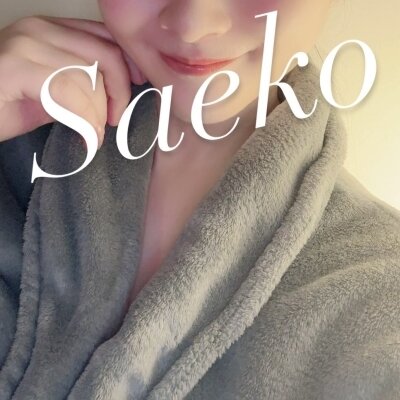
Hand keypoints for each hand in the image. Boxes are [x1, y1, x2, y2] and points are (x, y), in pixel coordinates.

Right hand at [0, 15, 146, 145]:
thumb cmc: (8, 105)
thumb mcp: (54, 92)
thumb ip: (82, 85)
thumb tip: (115, 95)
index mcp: (52, 30)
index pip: (106, 37)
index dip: (128, 63)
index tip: (138, 86)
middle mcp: (40, 29)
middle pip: (106, 54)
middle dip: (119, 92)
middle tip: (114, 120)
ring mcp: (26, 45)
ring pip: (89, 77)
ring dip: (98, 114)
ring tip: (92, 135)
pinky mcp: (16, 67)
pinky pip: (68, 92)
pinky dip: (83, 120)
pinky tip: (84, 137)